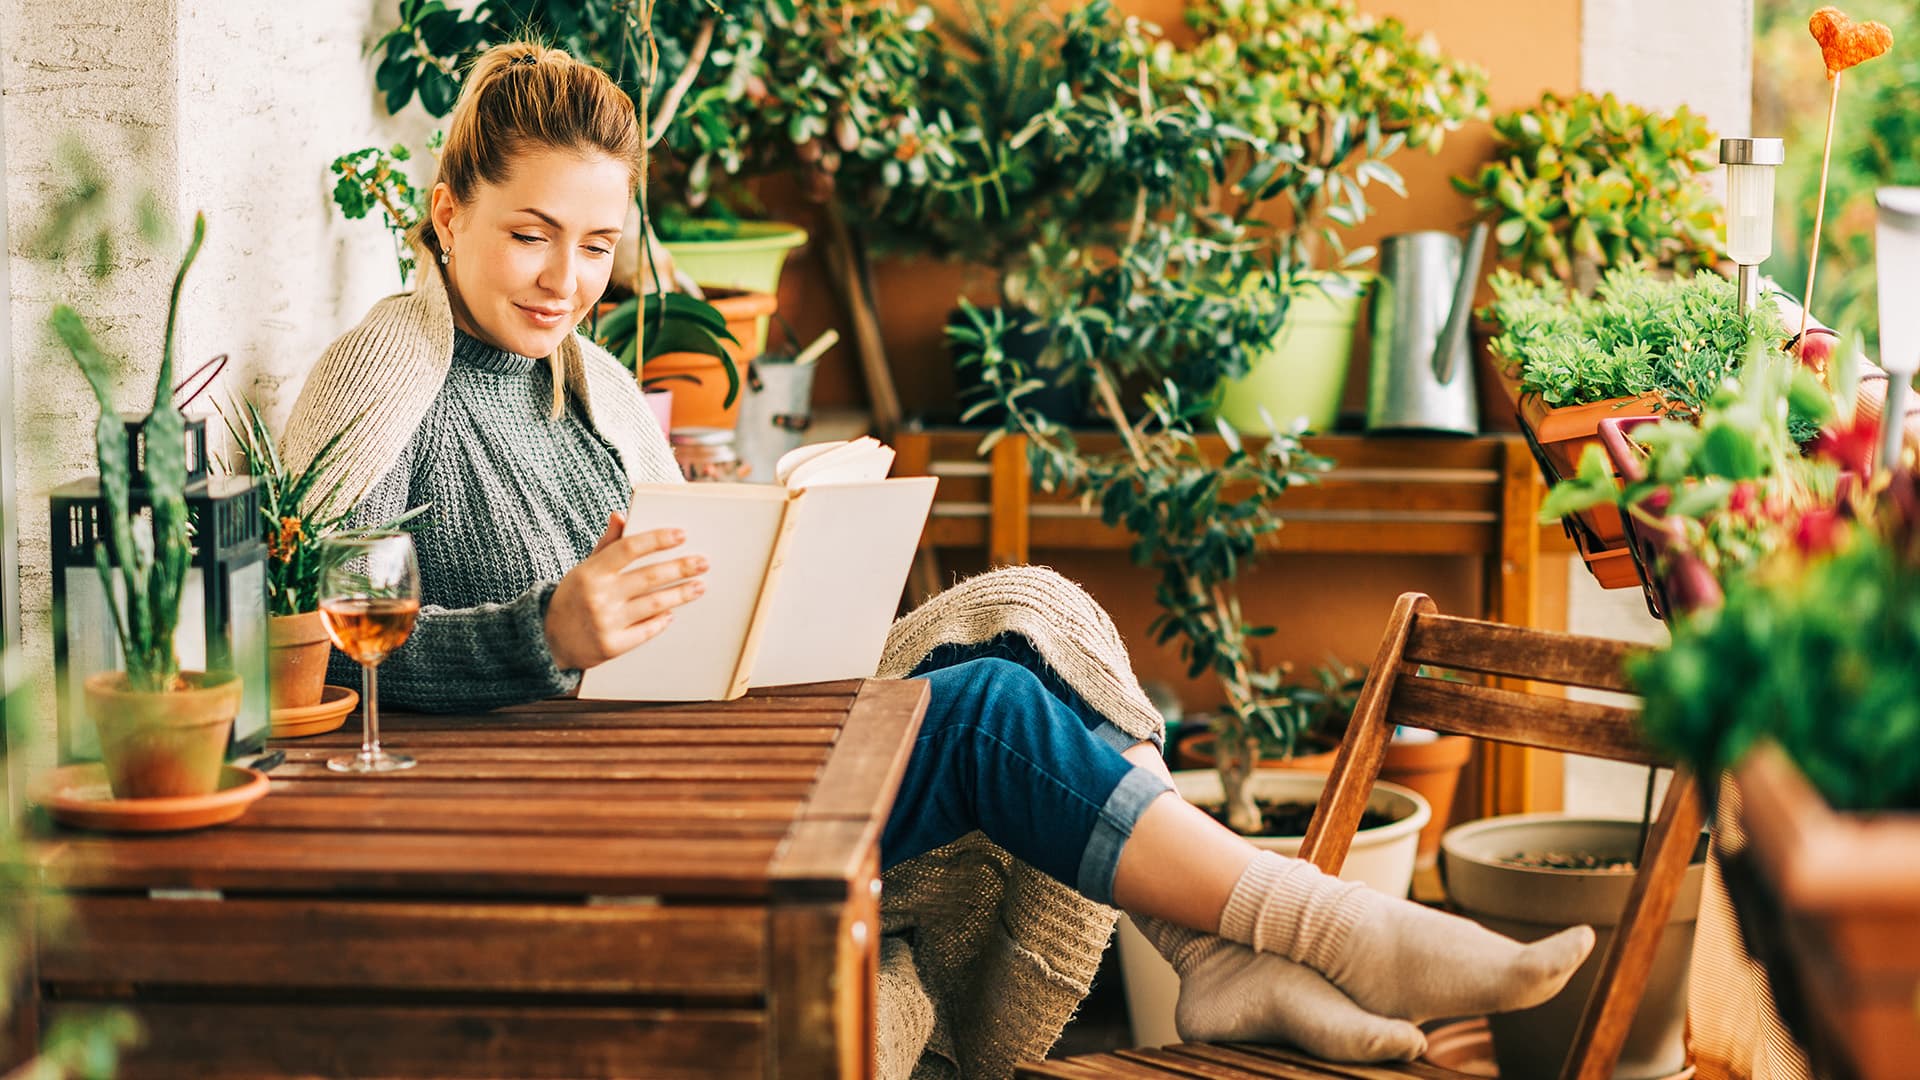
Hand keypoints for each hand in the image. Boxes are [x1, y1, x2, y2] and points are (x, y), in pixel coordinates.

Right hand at [545, 512, 707, 670]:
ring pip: (654, 604)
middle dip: (681, 568)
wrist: (548, 641)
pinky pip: (647, 631)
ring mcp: (606, 622)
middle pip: (649, 577)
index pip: (629, 548)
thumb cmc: (572, 598)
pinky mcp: (612, 646)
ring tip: (699, 586)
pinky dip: (662, 621)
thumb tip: (621, 515)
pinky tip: (673, 613)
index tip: (682, 534)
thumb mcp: (583, 569)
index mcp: (591, 572)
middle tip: (703, 563)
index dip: (657, 539)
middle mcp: (599, 596)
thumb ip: (606, 545)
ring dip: (681, 594)